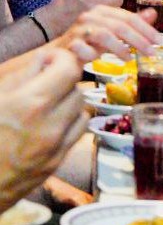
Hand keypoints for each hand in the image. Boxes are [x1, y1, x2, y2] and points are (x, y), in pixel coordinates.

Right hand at [0, 48, 86, 210]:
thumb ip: (20, 77)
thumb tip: (44, 59)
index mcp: (29, 105)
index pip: (69, 70)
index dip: (61, 60)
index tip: (50, 61)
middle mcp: (49, 126)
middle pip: (78, 91)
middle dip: (64, 83)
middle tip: (44, 83)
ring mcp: (55, 148)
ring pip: (82, 113)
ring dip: (69, 104)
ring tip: (47, 105)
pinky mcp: (55, 165)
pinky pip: (76, 135)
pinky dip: (69, 125)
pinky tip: (49, 125)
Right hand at [37, 0, 130, 37]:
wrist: (53, 21)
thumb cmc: (66, 1)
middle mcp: (95, 4)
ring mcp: (96, 17)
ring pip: (118, 10)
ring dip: (115, 8)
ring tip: (104, 7)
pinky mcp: (97, 27)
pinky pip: (112, 20)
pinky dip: (111, 18)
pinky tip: (103, 16)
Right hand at [52, 3, 159, 61]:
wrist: (60, 53)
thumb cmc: (89, 42)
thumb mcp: (113, 32)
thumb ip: (131, 24)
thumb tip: (152, 13)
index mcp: (103, 11)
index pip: (129, 18)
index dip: (146, 29)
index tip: (160, 41)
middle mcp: (91, 16)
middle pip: (120, 26)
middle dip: (139, 40)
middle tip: (151, 52)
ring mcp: (79, 29)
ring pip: (104, 35)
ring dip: (120, 48)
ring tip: (129, 58)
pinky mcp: (70, 43)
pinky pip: (84, 48)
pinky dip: (94, 54)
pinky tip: (101, 59)